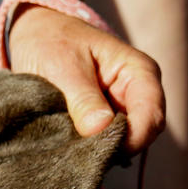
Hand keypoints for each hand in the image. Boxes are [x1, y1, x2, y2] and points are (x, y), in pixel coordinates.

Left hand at [8, 5, 165, 153]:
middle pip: (140, 135)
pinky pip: (104, 145)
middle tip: (77, 151)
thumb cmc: (52, 42)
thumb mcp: (63, 66)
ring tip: (69, 146)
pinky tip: (68, 146)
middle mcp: (137, 93)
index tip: (98, 150)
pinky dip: (89, 150)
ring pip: (123, 144)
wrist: (36, 36)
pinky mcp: (105, 122)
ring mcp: (122, 109)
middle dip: (113, 148)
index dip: (131, 140)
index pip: (151, 117)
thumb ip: (83, 98)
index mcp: (139, 72)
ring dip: (98, 150)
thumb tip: (100, 128)